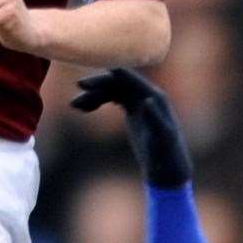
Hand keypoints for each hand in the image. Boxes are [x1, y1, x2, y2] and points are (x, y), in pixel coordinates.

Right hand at [71, 67, 191, 187]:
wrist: (167, 167)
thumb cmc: (166, 154)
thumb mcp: (161, 137)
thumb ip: (154, 118)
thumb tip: (147, 100)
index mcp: (155, 96)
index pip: (130, 79)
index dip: (110, 75)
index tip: (91, 78)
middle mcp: (147, 94)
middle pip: (118, 81)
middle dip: (98, 83)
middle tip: (79, 86)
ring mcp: (139, 102)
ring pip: (112, 90)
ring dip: (94, 95)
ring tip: (75, 105)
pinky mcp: (132, 110)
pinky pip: (111, 98)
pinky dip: (97, 101)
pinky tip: (83, 109)